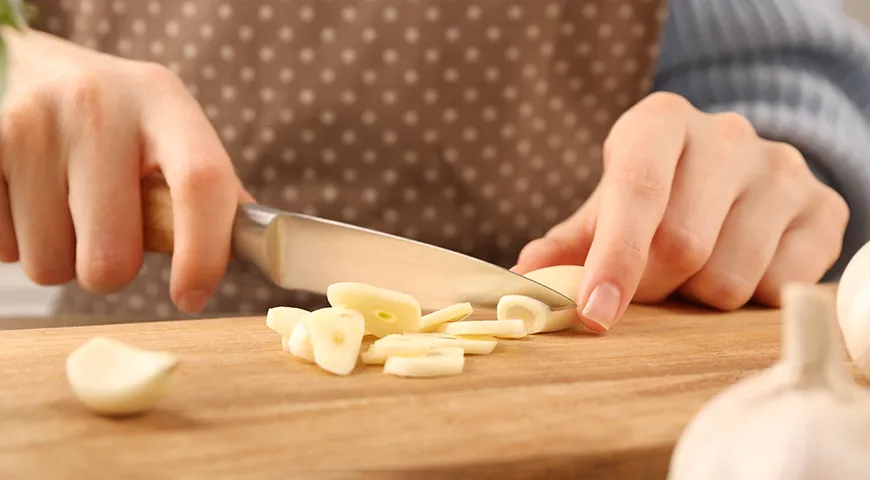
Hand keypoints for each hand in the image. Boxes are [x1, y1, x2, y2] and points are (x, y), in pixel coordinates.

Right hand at [0, 30, 250, 312]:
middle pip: (110, 258)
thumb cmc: (106, 111)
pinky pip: (2, 251)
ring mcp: (28, 125)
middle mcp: (96, 106)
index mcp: (161, 100)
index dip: (202, 253)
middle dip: (109, 268)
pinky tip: (25, 196)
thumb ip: (206, 180)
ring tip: (59, 203)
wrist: (22, 66)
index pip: (202, 182)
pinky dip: (14, 241)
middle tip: (104, 230)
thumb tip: (258, 236)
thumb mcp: (164, 123)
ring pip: (50, 267)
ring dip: (58, 255)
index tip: (191, 295)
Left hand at [513, 92, 848, 331]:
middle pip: (682, 244)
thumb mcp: (605, 208)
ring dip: (699, 296)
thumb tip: (525, 276)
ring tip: (694, 269)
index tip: (595, 313)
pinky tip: (738, 266)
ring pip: (729, 274)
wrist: (733, 174)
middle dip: (651, 286)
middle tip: (644, 288)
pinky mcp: (825, 207)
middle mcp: (726, 134)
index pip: (637, 190)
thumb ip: (567, 244)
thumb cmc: (654, 196)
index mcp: (659, 123)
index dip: (614, 258)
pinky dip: (748, 297)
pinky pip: (778, 286)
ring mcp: (781, 168)